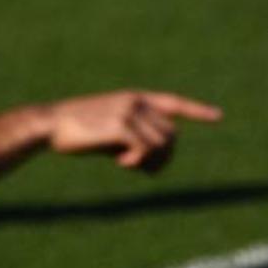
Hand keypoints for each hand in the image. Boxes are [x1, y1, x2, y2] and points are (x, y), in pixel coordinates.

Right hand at [44, 90, 222, 171]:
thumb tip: (155, 165)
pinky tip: (121, 164)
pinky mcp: (121, 125)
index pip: (174, 103)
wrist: (49, 125)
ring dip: (150, 162)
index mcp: (136, 98)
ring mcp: (130, 111)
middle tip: (143, 169)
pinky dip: (138, 162)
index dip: (197, 110)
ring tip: (128, 165)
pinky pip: (146, 149)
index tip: (218, 116)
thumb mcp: (112, 135)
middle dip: (164, 157)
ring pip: (162, 144)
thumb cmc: (80, 133)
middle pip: (171, 134)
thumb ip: (136, 142)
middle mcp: (137, 101)